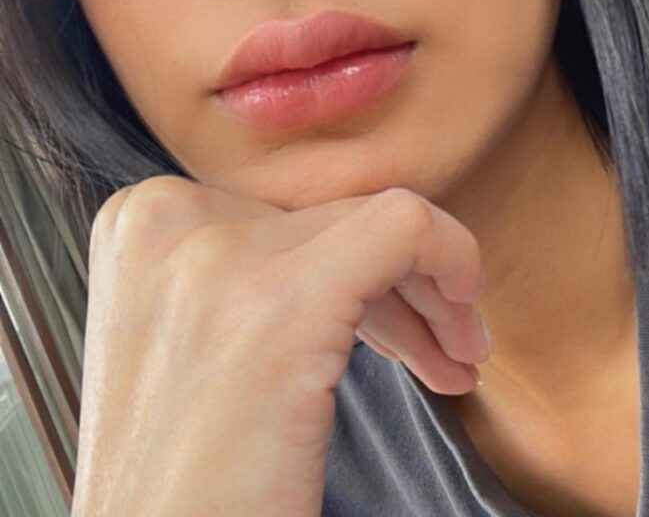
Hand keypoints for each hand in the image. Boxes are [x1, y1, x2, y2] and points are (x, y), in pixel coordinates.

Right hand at [70, 175, 489, 516]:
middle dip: (399, 284)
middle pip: (332, 218)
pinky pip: (405, 227)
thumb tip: (355, 246)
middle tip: (441, 349)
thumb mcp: (192, 342)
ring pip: (373, 221)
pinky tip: (465, 329)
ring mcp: (217, 256)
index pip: (286, 211)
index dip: (348, 268)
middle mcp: (170, 219)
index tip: (389, 332)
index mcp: (142, 222)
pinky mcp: (279, 304)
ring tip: (453, 359)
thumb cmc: (183, 478)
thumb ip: (244, 275)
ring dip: (427, 291)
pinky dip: (452, 257)